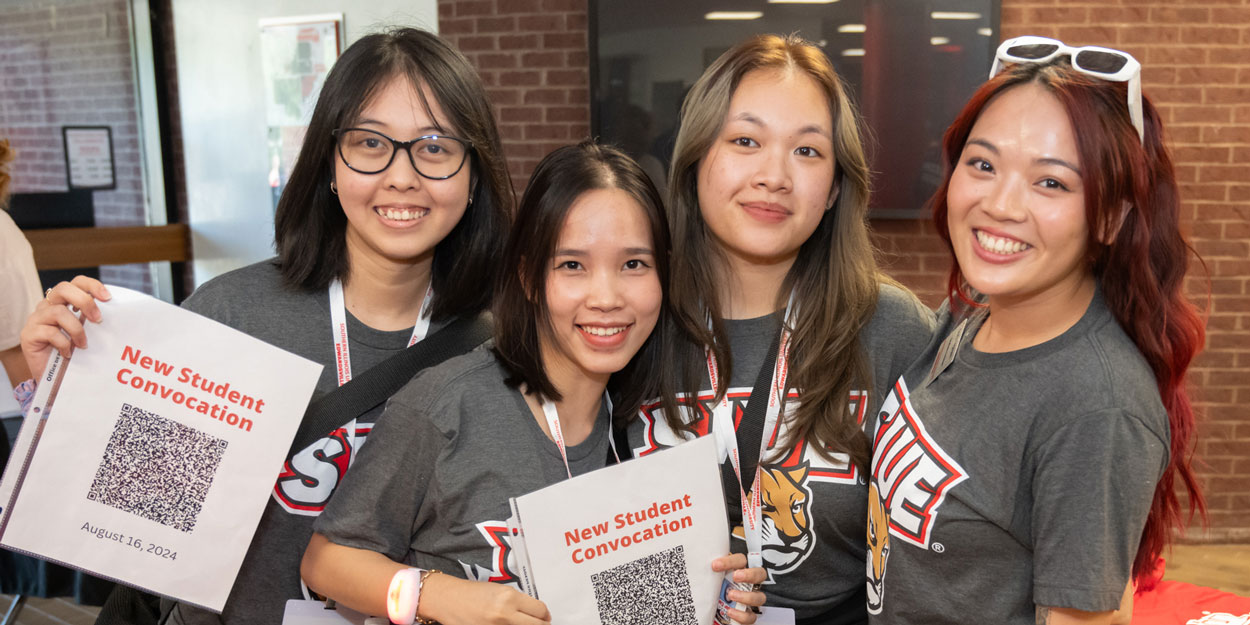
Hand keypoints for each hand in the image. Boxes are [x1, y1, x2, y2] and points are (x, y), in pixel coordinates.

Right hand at [20, 276, 110, 378]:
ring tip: (83, 345)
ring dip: (76, 330)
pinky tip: (68, 354)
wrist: (53, 376)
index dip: (92, 285)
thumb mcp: (87, 332)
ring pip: (58, 312)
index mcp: (63, 301)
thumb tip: (118, 314)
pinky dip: (64, 344)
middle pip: (63, 289)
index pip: (76, 282)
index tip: (108, 298)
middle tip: (98, 320)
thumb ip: (93, 320)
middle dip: (84, 301)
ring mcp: (36, 318)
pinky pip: (50, 332)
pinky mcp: (29, 334)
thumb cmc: (73, 351)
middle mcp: (47, 305)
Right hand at [419, 572, 549, 624]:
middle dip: (541, 624)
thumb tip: (536, 612)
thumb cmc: (471, 592)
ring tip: (520, 623)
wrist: (448, 600)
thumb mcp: (500, 590)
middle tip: (540, 623)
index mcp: (510, 598)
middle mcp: (505, 615)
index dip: (545, 615)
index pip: (540, 611)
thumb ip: (518, 601)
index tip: (544, 616)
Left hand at [712, 553, 767, 624]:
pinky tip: (730, 612)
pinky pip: (751, 616)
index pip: (741, 560)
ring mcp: (751, 599)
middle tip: (736, 576)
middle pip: (760, 574)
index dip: (730, 561)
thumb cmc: (715, 589)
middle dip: (750, 574)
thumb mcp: (712, 578)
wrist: (713, 610)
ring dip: (747, 596)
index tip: (715, 565)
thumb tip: (695, 563)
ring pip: (760, 597)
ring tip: (731, 595)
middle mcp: (749, 584)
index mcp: (740, 570)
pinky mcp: (748, 615)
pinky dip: (741, 615)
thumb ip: (709, 572)